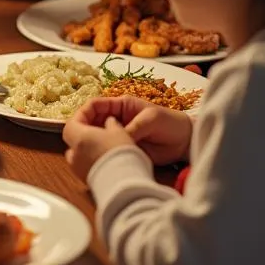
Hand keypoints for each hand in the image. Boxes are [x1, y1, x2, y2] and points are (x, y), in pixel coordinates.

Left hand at [62, 115, 135, 181]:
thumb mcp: (119, 131)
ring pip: (78, 153)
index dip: (84, 114)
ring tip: (104, 143)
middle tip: (99, 127)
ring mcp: (78, 169)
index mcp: (77, 137)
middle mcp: (73, 153)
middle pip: (73, 138)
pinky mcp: (86, 181)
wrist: (126, 185)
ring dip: (88, 147)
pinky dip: (92, 160)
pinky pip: (85, 166)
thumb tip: (109, 122)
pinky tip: (106, 158)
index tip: (93, 111)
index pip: (73, 121)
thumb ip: (111, 124)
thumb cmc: (121, 153)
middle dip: (84, 132)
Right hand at [67, 96, 192, 166]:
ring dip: (94, 143)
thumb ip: (133, 127)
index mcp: (121, 106)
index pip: (96, 105)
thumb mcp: (151, 119)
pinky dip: (104, 154)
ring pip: (100, 137)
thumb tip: (116, 138)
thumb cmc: (170, 122)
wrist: (186, 142)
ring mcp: (120, 135)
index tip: (77, 123)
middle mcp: (117, 120)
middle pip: (93, 122)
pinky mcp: (125, 149)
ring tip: (88, 151)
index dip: (85, 112)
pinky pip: (110, 151)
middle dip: (86, 130)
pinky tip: (101, 159)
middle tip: (80, 141)